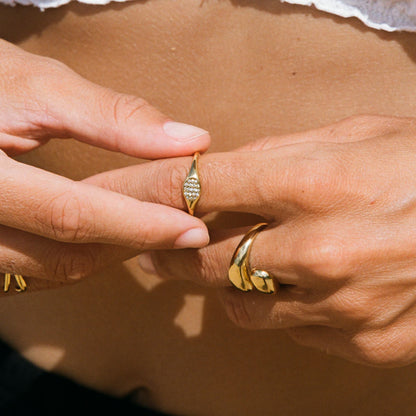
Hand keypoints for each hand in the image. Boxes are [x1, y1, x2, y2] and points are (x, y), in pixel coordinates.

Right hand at [0, 39, 209, 294]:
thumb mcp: (36, 86)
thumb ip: (112, 116)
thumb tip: (190, 141)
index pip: (70, 215)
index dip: (137, 224)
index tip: (193, 227)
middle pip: (63, 257)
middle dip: (130, 245)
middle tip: (183, 232)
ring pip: (49, 272)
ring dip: (108, 256)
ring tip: (155, 233)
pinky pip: (32, 273)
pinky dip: (75, 258)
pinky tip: (107, 239)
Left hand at [91, 115, 415, 366]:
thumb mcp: (349, 137)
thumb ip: (277, 158)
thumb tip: (217, 177)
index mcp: (314, 182)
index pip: (202, 186)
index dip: (153, 189)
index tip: (124, 197)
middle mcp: (320, 250)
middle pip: (206, 258)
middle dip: (177, 250)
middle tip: (164, 242)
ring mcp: (342, 304)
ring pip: (241, 305)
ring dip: (230, 283)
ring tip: (242, 261)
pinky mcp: (364, 341)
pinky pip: (292, 329)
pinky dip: (283, 307)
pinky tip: (302, 285)